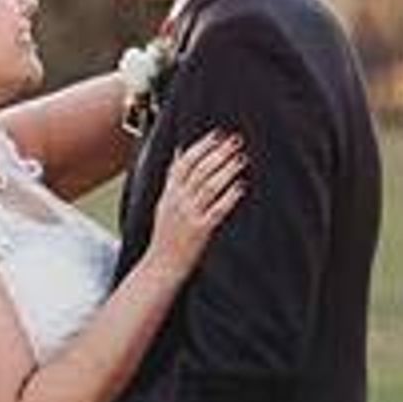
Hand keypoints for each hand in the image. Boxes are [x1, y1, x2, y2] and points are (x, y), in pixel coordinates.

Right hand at [145, 129, 247, 266]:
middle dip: (219, 153)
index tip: (218, 134)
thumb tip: (179, 150)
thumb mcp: (164, 202)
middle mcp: (177, 202)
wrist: (161, 266)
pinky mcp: (200, 231)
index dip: (202, 146)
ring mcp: (188, 216)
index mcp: (169, 193)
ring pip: (209, 187)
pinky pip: (217, 210)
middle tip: (236, 141)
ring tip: (241, 159)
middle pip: (199, 171)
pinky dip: (229, 196)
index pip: (185, 163)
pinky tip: (241, 186)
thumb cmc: (166, 234)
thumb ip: (173, 177)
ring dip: (226, 171)